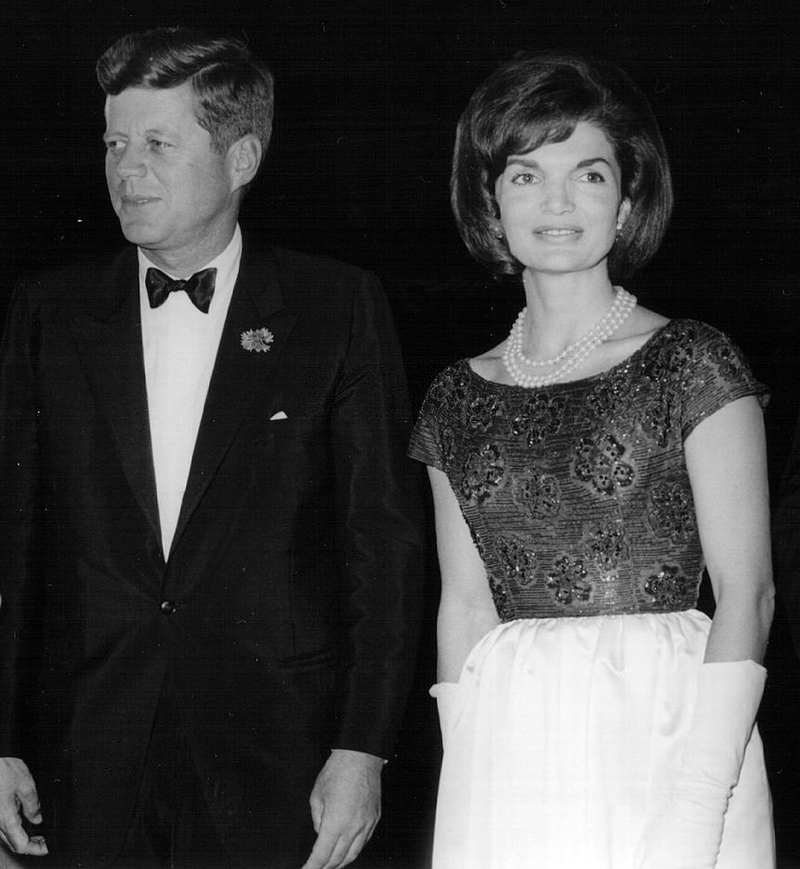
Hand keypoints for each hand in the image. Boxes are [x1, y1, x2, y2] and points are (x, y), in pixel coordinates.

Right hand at [0, 758, 46, 856]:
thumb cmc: (0, 770)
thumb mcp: (25, 784)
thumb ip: (33, 804)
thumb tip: (37, 818)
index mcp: (6, 819)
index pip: (21, 845)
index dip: (36, 849)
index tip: (47, 847)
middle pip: (15, 844)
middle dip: (32, 845)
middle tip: (46, 841)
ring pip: (8, 837)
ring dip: (24, 838)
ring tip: (39, 833)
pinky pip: (4, 827)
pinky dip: (16, 829)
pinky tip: (25, 821)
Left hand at [301, 749, 382, 868]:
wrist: (360, 757)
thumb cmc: (338, 771)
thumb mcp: (317, 795)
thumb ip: (317, 819)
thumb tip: (321, 833)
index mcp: (335, 823)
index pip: (321, 855)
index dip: (312, 867)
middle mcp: (353, 827)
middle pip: (337, 859)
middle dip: (324, 867)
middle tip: (316, 868)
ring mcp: (366, 824)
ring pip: (353, 854)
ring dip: (340, 862)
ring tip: (331, 864)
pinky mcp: (374, 819)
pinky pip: (364, 842)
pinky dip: (354, 850)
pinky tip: (347, 849)